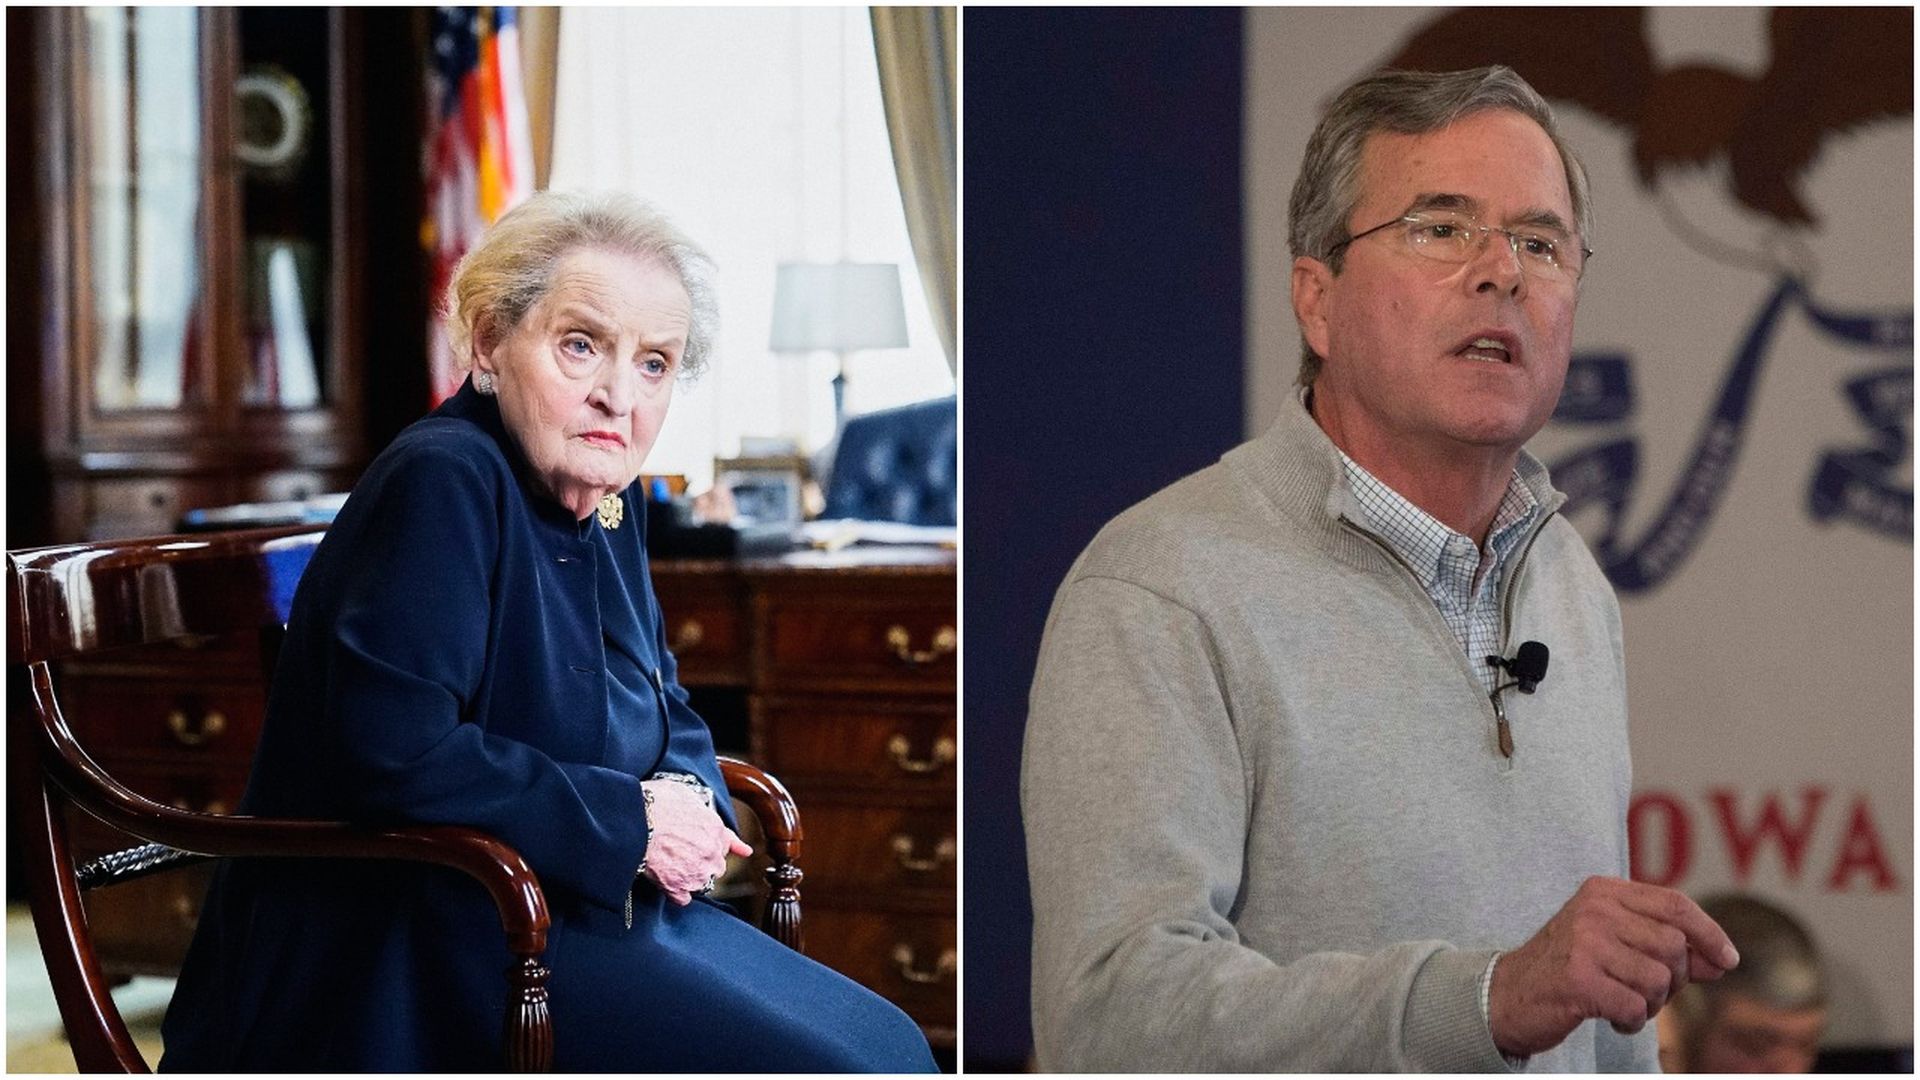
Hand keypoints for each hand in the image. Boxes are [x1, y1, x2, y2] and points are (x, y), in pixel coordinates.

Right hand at [638, 779, 751, 905]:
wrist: (634, 822)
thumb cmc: (655, 803)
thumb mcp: (683, 792)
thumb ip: (696, 804)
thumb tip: (695, 805)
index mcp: (715, 828)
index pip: (729, 842)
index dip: (733, 846)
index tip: (743, 851)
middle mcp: (711, 853)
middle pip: (716, 866)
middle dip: (704, 862)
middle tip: (684, 854)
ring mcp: (696, 872)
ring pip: (701, 883)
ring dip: (690, 878)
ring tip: (672, 866)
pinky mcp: (678, 887)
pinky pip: (682, 898)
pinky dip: (675, 893)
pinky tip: (668, 885)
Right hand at [1488, 876, 1739, 1057]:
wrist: (1506, 994)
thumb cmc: (1570, 968)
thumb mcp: (1614, 942)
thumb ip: (1664, 945)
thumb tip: (1722, 960)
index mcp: (1603, 892)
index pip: (1675, 905)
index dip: (1709, 933)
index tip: (1727, 960)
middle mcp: (1594, 910)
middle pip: (1673, 946)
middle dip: (1674, 980)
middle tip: (1647, 992)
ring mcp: (1584, 943)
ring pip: (1659, 980)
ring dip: (1651, 1004)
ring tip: (1625, 1003)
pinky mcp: (1578, 980)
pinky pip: (1635, 1008)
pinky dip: (1632, 1022)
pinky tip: (1613, 1019)